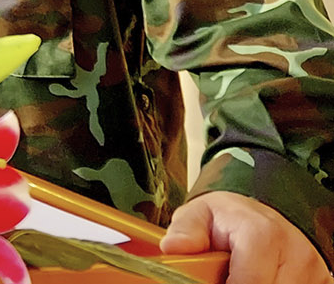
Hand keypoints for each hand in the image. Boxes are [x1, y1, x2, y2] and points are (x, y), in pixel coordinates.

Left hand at [161, 191, 328, 282]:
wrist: (262, 213)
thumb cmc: (227, 217)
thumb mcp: (199, 215)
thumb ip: (186, 232)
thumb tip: (171, 247)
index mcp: (263, 234)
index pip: (250, 283)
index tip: (216, 282)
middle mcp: (296, 253)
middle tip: (226, 277)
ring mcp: (313, 270)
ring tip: (241, 275)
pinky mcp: (322, 281)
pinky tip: (261, 278)